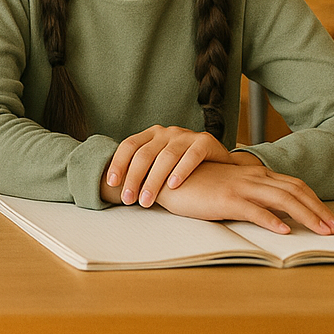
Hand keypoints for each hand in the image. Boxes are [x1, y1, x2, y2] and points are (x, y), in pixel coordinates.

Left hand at [104, 125, 237, 205]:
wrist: (222, 164)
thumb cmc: (184, 167)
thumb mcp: (161, 163)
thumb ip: (144, 169)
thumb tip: (115, 187)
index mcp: (152, 134)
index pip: (129, 145)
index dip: (119, 163)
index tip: (111, 183)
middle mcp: (166, 132)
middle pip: (145, 154)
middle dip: (134, 178)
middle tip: (128, 199)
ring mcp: (186, 135)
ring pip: (166, 157)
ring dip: (154, 180)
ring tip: (147, 200)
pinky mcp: (205, 142)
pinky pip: (191, 156)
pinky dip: (181, 170)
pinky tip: (173, 185)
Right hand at [153, 160, 333, 235]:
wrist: (162, 176)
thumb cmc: (192, 183)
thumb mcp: (224, 184)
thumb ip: (246, 190)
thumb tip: (267, 206)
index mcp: (251, 174)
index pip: (292, 184)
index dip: (313, 201)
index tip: (327, 218)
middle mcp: (250, 177)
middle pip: (294, 191)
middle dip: (318, 210)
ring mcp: (239, 187)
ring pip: (282, 199)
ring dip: (306, 216)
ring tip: (321, 231)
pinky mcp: (224, 199)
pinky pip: (254, 210)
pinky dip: (272, 220)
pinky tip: (284, 231)